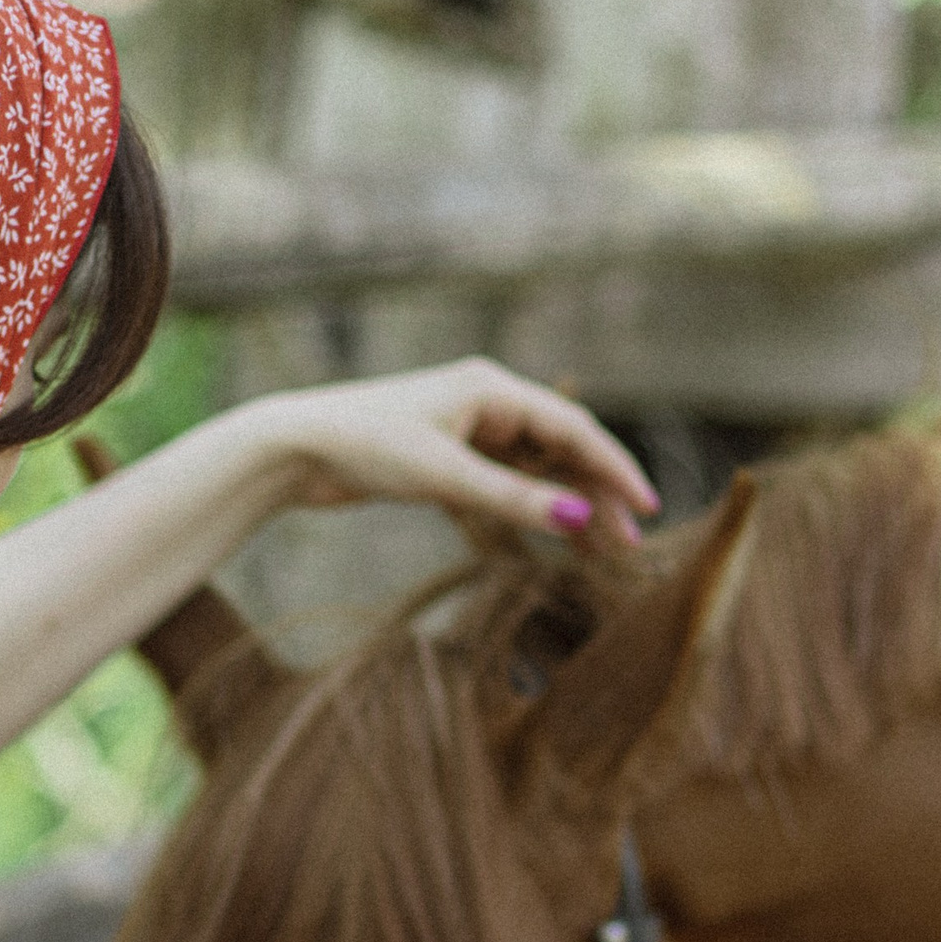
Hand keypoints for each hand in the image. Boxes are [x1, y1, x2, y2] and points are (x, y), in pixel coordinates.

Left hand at [238, 359, 657, 544]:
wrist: (292, 447)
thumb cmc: (365, 447)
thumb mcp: (446, 477)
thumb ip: (514, 500)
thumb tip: (580, 519)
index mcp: (492, 389)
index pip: (574, 429)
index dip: (615, 470)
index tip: (648, 510)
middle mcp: (485, 402)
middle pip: (561, 450)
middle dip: (598, 495)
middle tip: (630, 547)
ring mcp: (465, 430)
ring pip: (534, 469)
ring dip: (567, 506)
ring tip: (600, 552)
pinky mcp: (444, 458)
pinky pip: (503, 483)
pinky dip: (528, 509)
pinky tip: (551, 538)